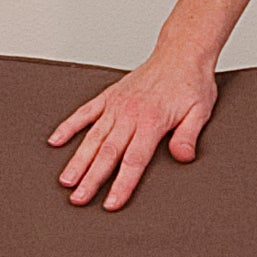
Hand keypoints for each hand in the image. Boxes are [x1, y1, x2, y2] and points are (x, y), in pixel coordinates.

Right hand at [48, 50, 219, 210]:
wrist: (181, 53)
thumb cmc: (191, 83)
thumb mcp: (200, 111)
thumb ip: (188, 136)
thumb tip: (182, 157)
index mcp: (152, 121)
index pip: (134, 160)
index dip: (122, 184)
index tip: (111, 203)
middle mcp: (129, 114)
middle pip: (107, 153)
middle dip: (91, 179)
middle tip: (78, 199)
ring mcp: (116, 105)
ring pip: (92, 137)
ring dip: (78, 160)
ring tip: (65, 180)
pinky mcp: (109, 97)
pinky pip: (84, 113)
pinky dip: (69, 126)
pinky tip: (56, 141)